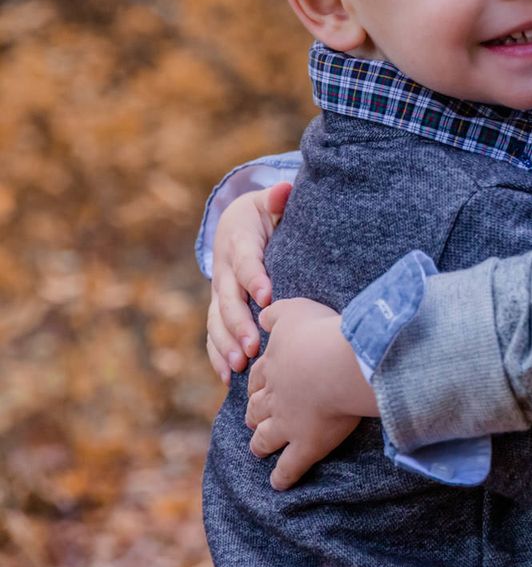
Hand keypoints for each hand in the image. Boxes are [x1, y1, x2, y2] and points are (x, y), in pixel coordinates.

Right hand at [207, 182, 290, 382]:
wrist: (233, 226)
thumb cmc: (263, 215)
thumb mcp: (269, 204)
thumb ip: (278, 199)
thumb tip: (283, 189)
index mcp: (238, 243)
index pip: (246, 262)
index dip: (255, 278)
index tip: (268, 295)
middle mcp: (224, 271)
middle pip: (228, 300)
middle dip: (239, 324)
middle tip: (253, 347)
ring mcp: (218, 293)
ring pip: (216, 322)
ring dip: (226, 345)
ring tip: (241, 365)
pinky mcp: (217, 309)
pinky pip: (212, 334)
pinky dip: (217, 355)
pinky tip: (227, 377)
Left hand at [246, 297, 375, 489]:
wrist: (339, 365)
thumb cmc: (320, 334)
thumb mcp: (294, 311)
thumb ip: (276, 313)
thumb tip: (262, 312)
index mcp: (273, 366)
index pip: (258, 377)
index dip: (258, 383)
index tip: (257, 387)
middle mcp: (274, 398)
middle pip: (257, 409)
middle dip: (255, 414)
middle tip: (255, 419)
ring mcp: (288, 424)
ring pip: (265, 439)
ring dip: (261, 445)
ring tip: (259, 449)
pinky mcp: (306, 445)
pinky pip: (290, 466)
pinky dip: (283, 476)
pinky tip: (278, 483)